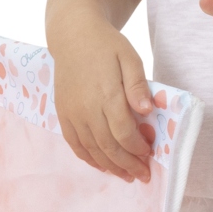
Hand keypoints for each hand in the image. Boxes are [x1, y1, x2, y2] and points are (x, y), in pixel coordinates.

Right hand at [51, 26, 155, 181]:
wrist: (72, 36)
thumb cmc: (107, 45)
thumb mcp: (129, 57)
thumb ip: (138, 85)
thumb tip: (146, 110)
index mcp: (106, 94)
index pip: (123, 132)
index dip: (137, 148)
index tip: (149, 154)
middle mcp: (86, 108)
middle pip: (108, 146)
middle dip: (127, 164)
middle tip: (142, 175)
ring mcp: (72, 113)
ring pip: (91, 149)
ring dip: (110, 166)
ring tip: (126, 176)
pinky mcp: (63, 114)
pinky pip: (75, 144)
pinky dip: (89, 159)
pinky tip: (102, 166)